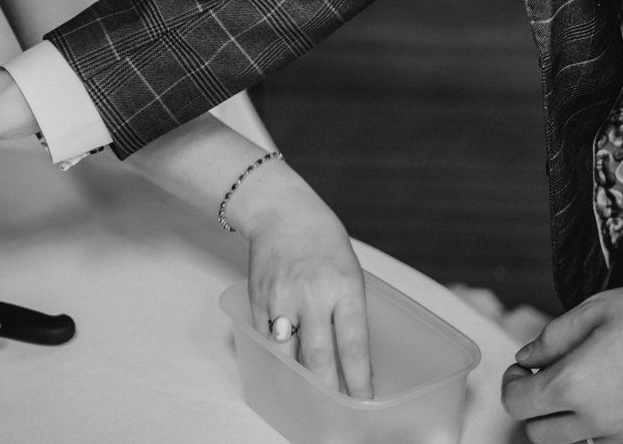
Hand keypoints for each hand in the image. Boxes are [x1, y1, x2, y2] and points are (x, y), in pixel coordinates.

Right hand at [231, 162, 373, 398]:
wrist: (281, 211)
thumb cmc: (324, 241)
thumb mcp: (350, 272)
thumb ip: (350, 311)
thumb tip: (352, 357)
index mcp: (344, 288)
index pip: (354, 345)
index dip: (359, 380)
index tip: (364, 402)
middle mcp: (312, 296)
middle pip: (319, 358)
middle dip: (329, 391)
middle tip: (337, 411)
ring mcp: (281, 299)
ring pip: (287, 355)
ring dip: (299, 379)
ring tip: (308, 396)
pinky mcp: (258, 300)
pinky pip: (266, 339)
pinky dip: (277, 357)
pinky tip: (285, 368)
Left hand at [499, 277, 622, 443]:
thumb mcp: (595, 310)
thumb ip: (552, 338)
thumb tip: (528, 357)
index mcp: (575, 385)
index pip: (517, 403)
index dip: (513, 383)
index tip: (523, 371)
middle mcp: (598, 421)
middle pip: (539, 433)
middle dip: (536, 407)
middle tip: (547, 382)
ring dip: (567, 425)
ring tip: (581, 396)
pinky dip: (603, 436)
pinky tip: (614, 408)